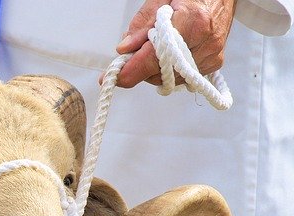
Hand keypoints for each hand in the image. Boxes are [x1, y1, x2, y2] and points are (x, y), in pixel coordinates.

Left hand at [109, 0, 236, 87]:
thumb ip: (142, 24)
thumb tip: (124, 49)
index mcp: (191, 21)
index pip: (155, 56)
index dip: (132, 70)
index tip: (116, 77)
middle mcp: (204, 42)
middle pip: (160, 72)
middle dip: (142, 66)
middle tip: (136, 52)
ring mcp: (210, 55)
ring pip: (169, 79)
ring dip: (155, 69)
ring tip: (158, 47)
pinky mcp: (213, 64)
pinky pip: (181, 78)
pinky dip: (170, 70)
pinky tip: (170, 54)